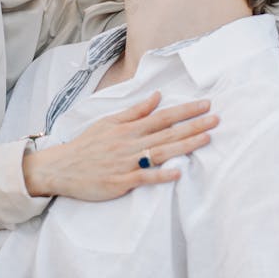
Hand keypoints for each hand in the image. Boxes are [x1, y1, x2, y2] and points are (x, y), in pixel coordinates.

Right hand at [22, 92, 218, 200]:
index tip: (206, 104)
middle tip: (217, 118)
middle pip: (167, 132)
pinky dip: (161, 174)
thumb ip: (134, 111)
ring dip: (185, 145)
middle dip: (194, 125)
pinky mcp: (121, 181)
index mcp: (128, 128)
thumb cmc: (86, 145)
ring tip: (207, 138)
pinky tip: (178, 172)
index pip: (162, 116)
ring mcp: (126, 162)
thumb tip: (156, 96)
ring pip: (161, 152)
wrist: (61, 167)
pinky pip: (144, 177)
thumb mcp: (108, 122)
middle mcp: (130, 143)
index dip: (185, 110)